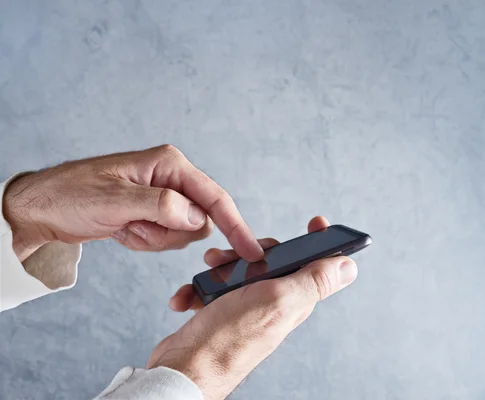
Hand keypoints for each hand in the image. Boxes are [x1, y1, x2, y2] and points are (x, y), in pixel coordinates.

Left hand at [2, 145, 262, 261]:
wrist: (41, 210)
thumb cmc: (71, 195)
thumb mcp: (116, 201)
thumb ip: (162, 207)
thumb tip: (199, 218)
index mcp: (169, 164)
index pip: (214, 198)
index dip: (236, 225)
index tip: (252, 252)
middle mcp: (171, 178)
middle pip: (201, 220)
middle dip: (170, 234)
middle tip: (136, 227)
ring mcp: (163, 197)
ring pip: (184, 233)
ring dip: (154, 239)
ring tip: (125, 226)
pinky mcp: (154, 213)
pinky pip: (166, 238)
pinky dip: (145, 242)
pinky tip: (123, 230)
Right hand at [147, 216, 357, 399]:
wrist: (185, 369)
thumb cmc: (229, 339)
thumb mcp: (277, 300)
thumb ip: (313, 281)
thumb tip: (350, 267)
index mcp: (294, 298)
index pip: (316, 264)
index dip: (321, 242)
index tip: (317, 222)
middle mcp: (274, 303)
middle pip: (272, 261)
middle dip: (250, 251)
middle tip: (234, 256)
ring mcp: (248, 308)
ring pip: (240, 271)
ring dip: (221, 268)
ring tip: (209, 272)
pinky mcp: (223, 313)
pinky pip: (214, 289)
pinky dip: (200, 289)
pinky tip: (191, 297)